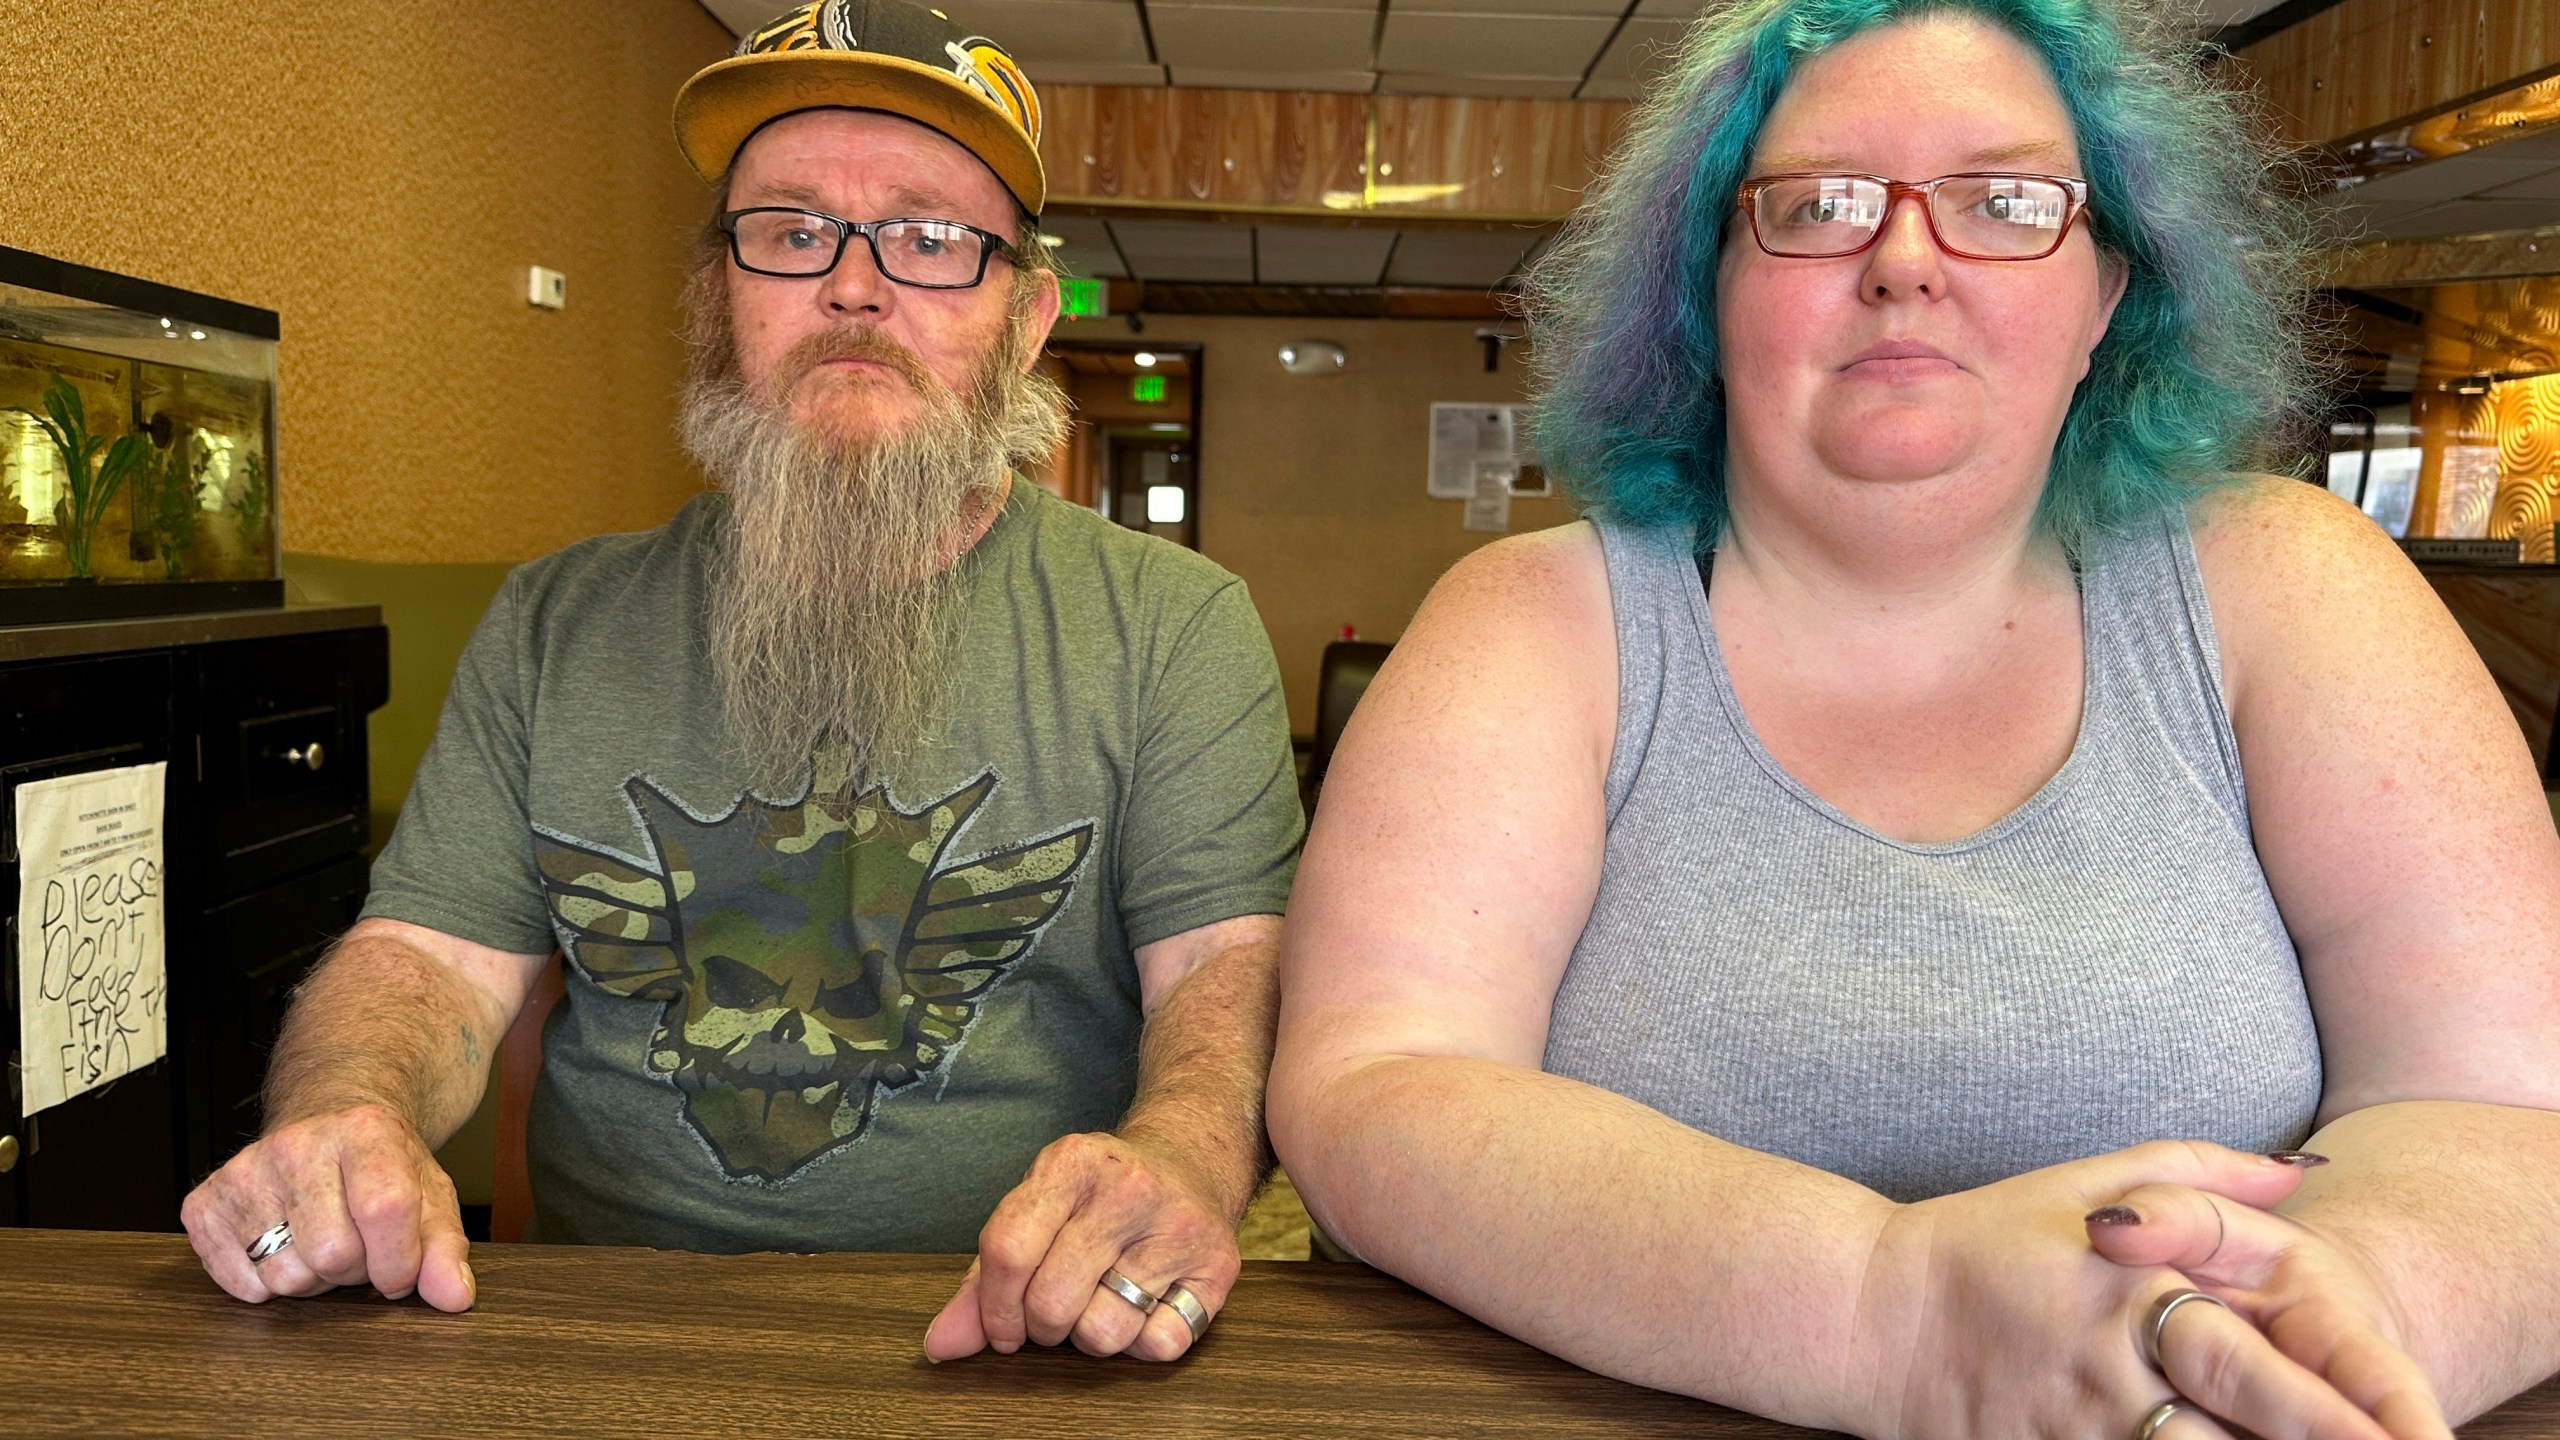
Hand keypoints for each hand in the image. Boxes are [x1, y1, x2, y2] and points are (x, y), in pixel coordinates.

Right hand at [179, 1103, 473, 1311]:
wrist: (326, 1129)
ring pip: (284, 1274)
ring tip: (320, 1243)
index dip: (398, 1260)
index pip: (384, 1209)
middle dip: (353, 1270)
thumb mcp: (428, 1198)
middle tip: (356, 1246)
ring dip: (311, 1279)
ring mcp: (245, 1171)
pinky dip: (263, 1285)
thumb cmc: (381, 1170)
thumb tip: (454, 1296)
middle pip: (330, 1252)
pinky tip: (281, 1249)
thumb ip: (445, 1250)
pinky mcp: (204, 1203)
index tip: (401, 1270)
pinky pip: (237, 1282)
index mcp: (365, 1131)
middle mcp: (298, 1143)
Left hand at [924, 1130, 1239, 1362]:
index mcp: (1070, 1163)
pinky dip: (1143, 1342)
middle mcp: (1127, 1188)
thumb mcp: (1036, 1212)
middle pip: (1051, 1302)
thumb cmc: (1098, 1199)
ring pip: (1103, 1331)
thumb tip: (940, 1347)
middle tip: (1054, 1312)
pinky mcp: (1217, 1265)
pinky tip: (1147, 1303)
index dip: (993, 1308)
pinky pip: (1158, 1345)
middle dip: (1041, 1327)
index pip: (1008, 1251)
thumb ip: (982, 1280)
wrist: (1191, 1161)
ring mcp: (1178, 1226)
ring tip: (1104, 1299)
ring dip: (1092, 1335)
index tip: (1001, 1329)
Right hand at [1853, 1140, 2404, 1439]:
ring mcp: (2078, 1421)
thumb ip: (2197, 1172)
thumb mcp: (2081, 1181)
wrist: (1866, 1313)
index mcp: (2134, 1286)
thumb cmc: (1981, 1242)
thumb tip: (2302, 1170)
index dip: (2341, 1404)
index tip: (2407, 1429)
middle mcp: (2113, 1361)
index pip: (2258, 1356)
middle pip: (2242, 1426)